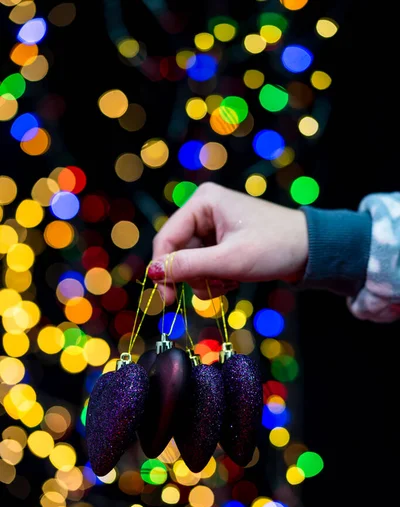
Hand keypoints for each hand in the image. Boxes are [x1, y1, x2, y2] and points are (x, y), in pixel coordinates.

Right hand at [149, 182, 307, 304]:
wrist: (311, 251)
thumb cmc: (274, 248)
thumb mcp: (229, 260)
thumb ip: (188, 266)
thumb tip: (152, 272)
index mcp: (203, 202)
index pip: (166, 238)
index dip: (162, 269)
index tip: (166, 300)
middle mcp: (204, 210)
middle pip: (178, 252)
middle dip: (194, 276)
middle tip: (213, 289)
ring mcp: (213, 226)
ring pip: (191, 263)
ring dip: (207, 280)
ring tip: (231, 282)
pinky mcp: (222, 241)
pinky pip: (205, 265)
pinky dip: (216, 278)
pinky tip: (234, 280)